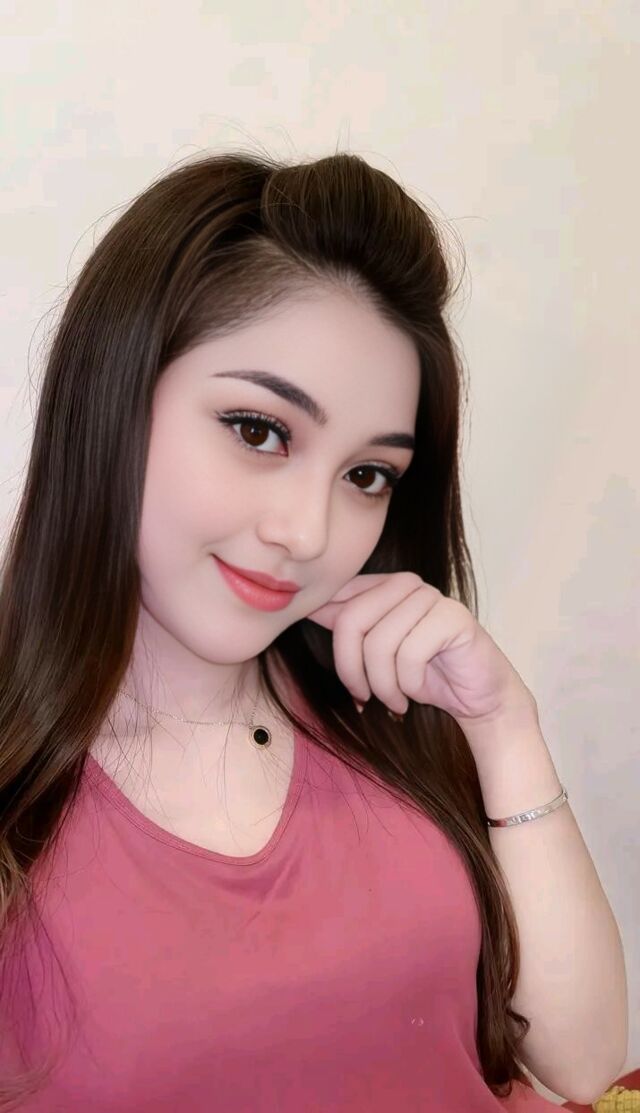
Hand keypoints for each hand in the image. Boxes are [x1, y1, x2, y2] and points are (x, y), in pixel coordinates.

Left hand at [306, 572, 536, 740]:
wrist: (477, 697)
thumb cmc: (424, 675)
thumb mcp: (374, 652)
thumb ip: (346, 627)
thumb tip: (305, 607)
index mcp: (383, 586)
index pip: (337, 601)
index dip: (334, 644)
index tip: (348, 681)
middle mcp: (405, 584)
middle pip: (351, 622)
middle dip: (352, 670)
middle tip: (365, 697)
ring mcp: (430, 597)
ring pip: (379, 643)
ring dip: (383, 685)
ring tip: (395, 699)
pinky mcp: (453, 617)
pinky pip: (409, 655)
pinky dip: (408, 684)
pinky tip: (418, 692)